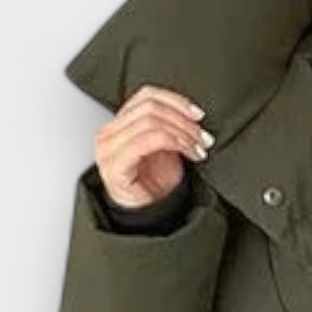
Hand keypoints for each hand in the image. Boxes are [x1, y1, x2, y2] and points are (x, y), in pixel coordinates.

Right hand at [94, 84, 213, 206]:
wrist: (148, 216)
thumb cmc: (154, 185)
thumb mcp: (165, 147)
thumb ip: (170, 125)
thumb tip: (192, 112)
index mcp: (119, 124)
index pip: (147, 95)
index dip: (176, 101)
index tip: (198, 114)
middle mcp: (109, 133)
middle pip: (151, 107)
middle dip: (183, 120)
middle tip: (202, 136)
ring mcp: (109, 148)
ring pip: (151, 121)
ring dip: (182, 133)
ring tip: (198, 148)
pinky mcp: (115, 165)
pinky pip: (146, 141)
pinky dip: (174, 143)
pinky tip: (188, 153)